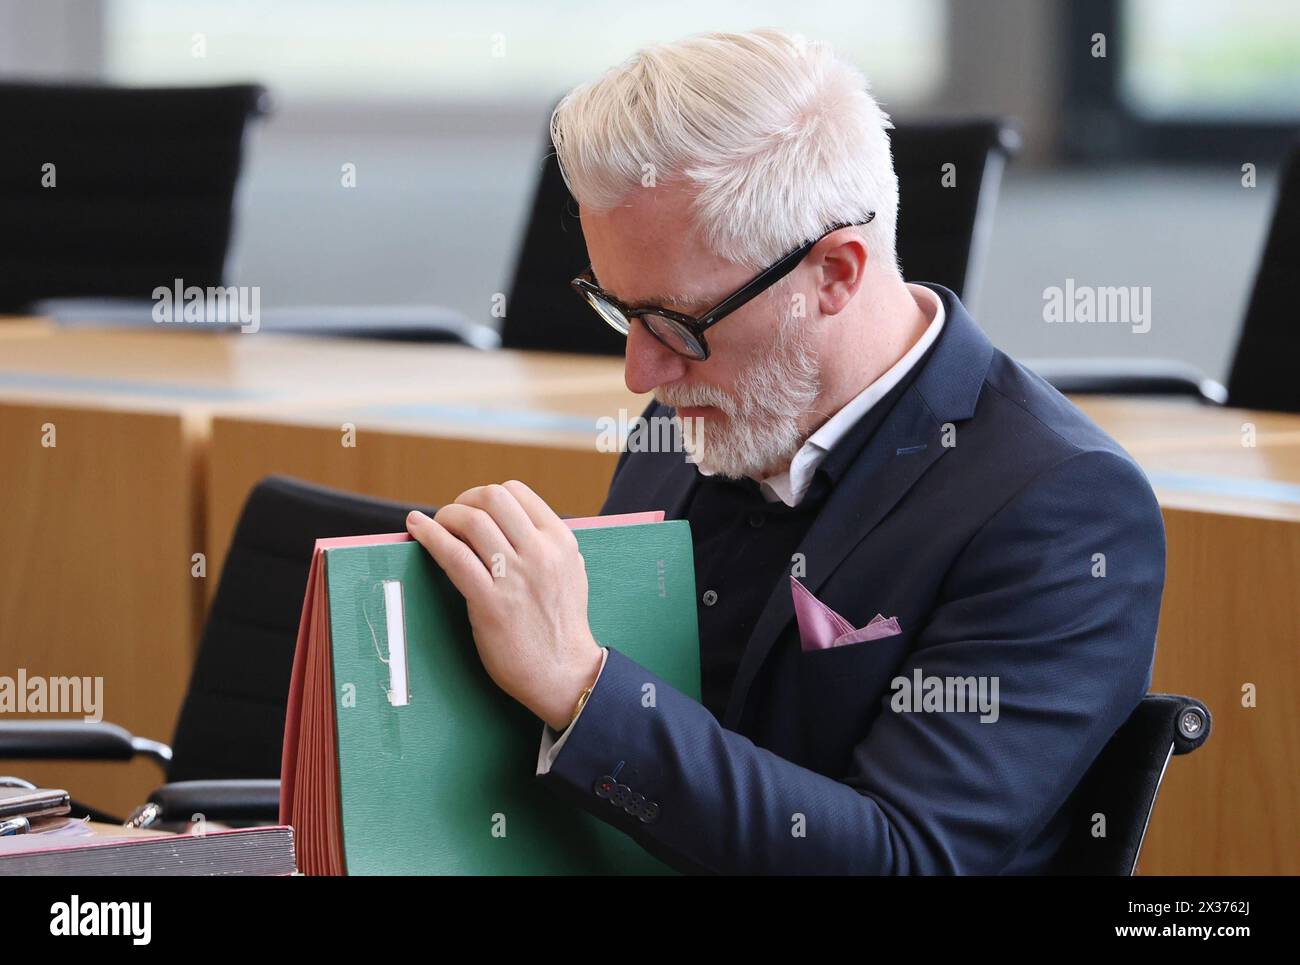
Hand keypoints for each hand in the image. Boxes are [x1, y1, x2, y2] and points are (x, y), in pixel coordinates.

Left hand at [406, 480, 602, 730]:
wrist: (564, 673)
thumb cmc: (562, 626)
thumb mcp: (571, 572)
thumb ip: (550, 546)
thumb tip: (518, 524)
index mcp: (560, 541)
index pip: (516, 491)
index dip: (486, 496)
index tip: (473, 509)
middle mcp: (540, 552)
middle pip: (492, 497)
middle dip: (464, 501)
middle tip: (453, 518)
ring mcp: (515, 577)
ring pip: (472, 521)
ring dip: (446, 517)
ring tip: (436, 527)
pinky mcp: (491, 602)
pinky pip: (454, 556)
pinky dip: (430, 536)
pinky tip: (417, 528)